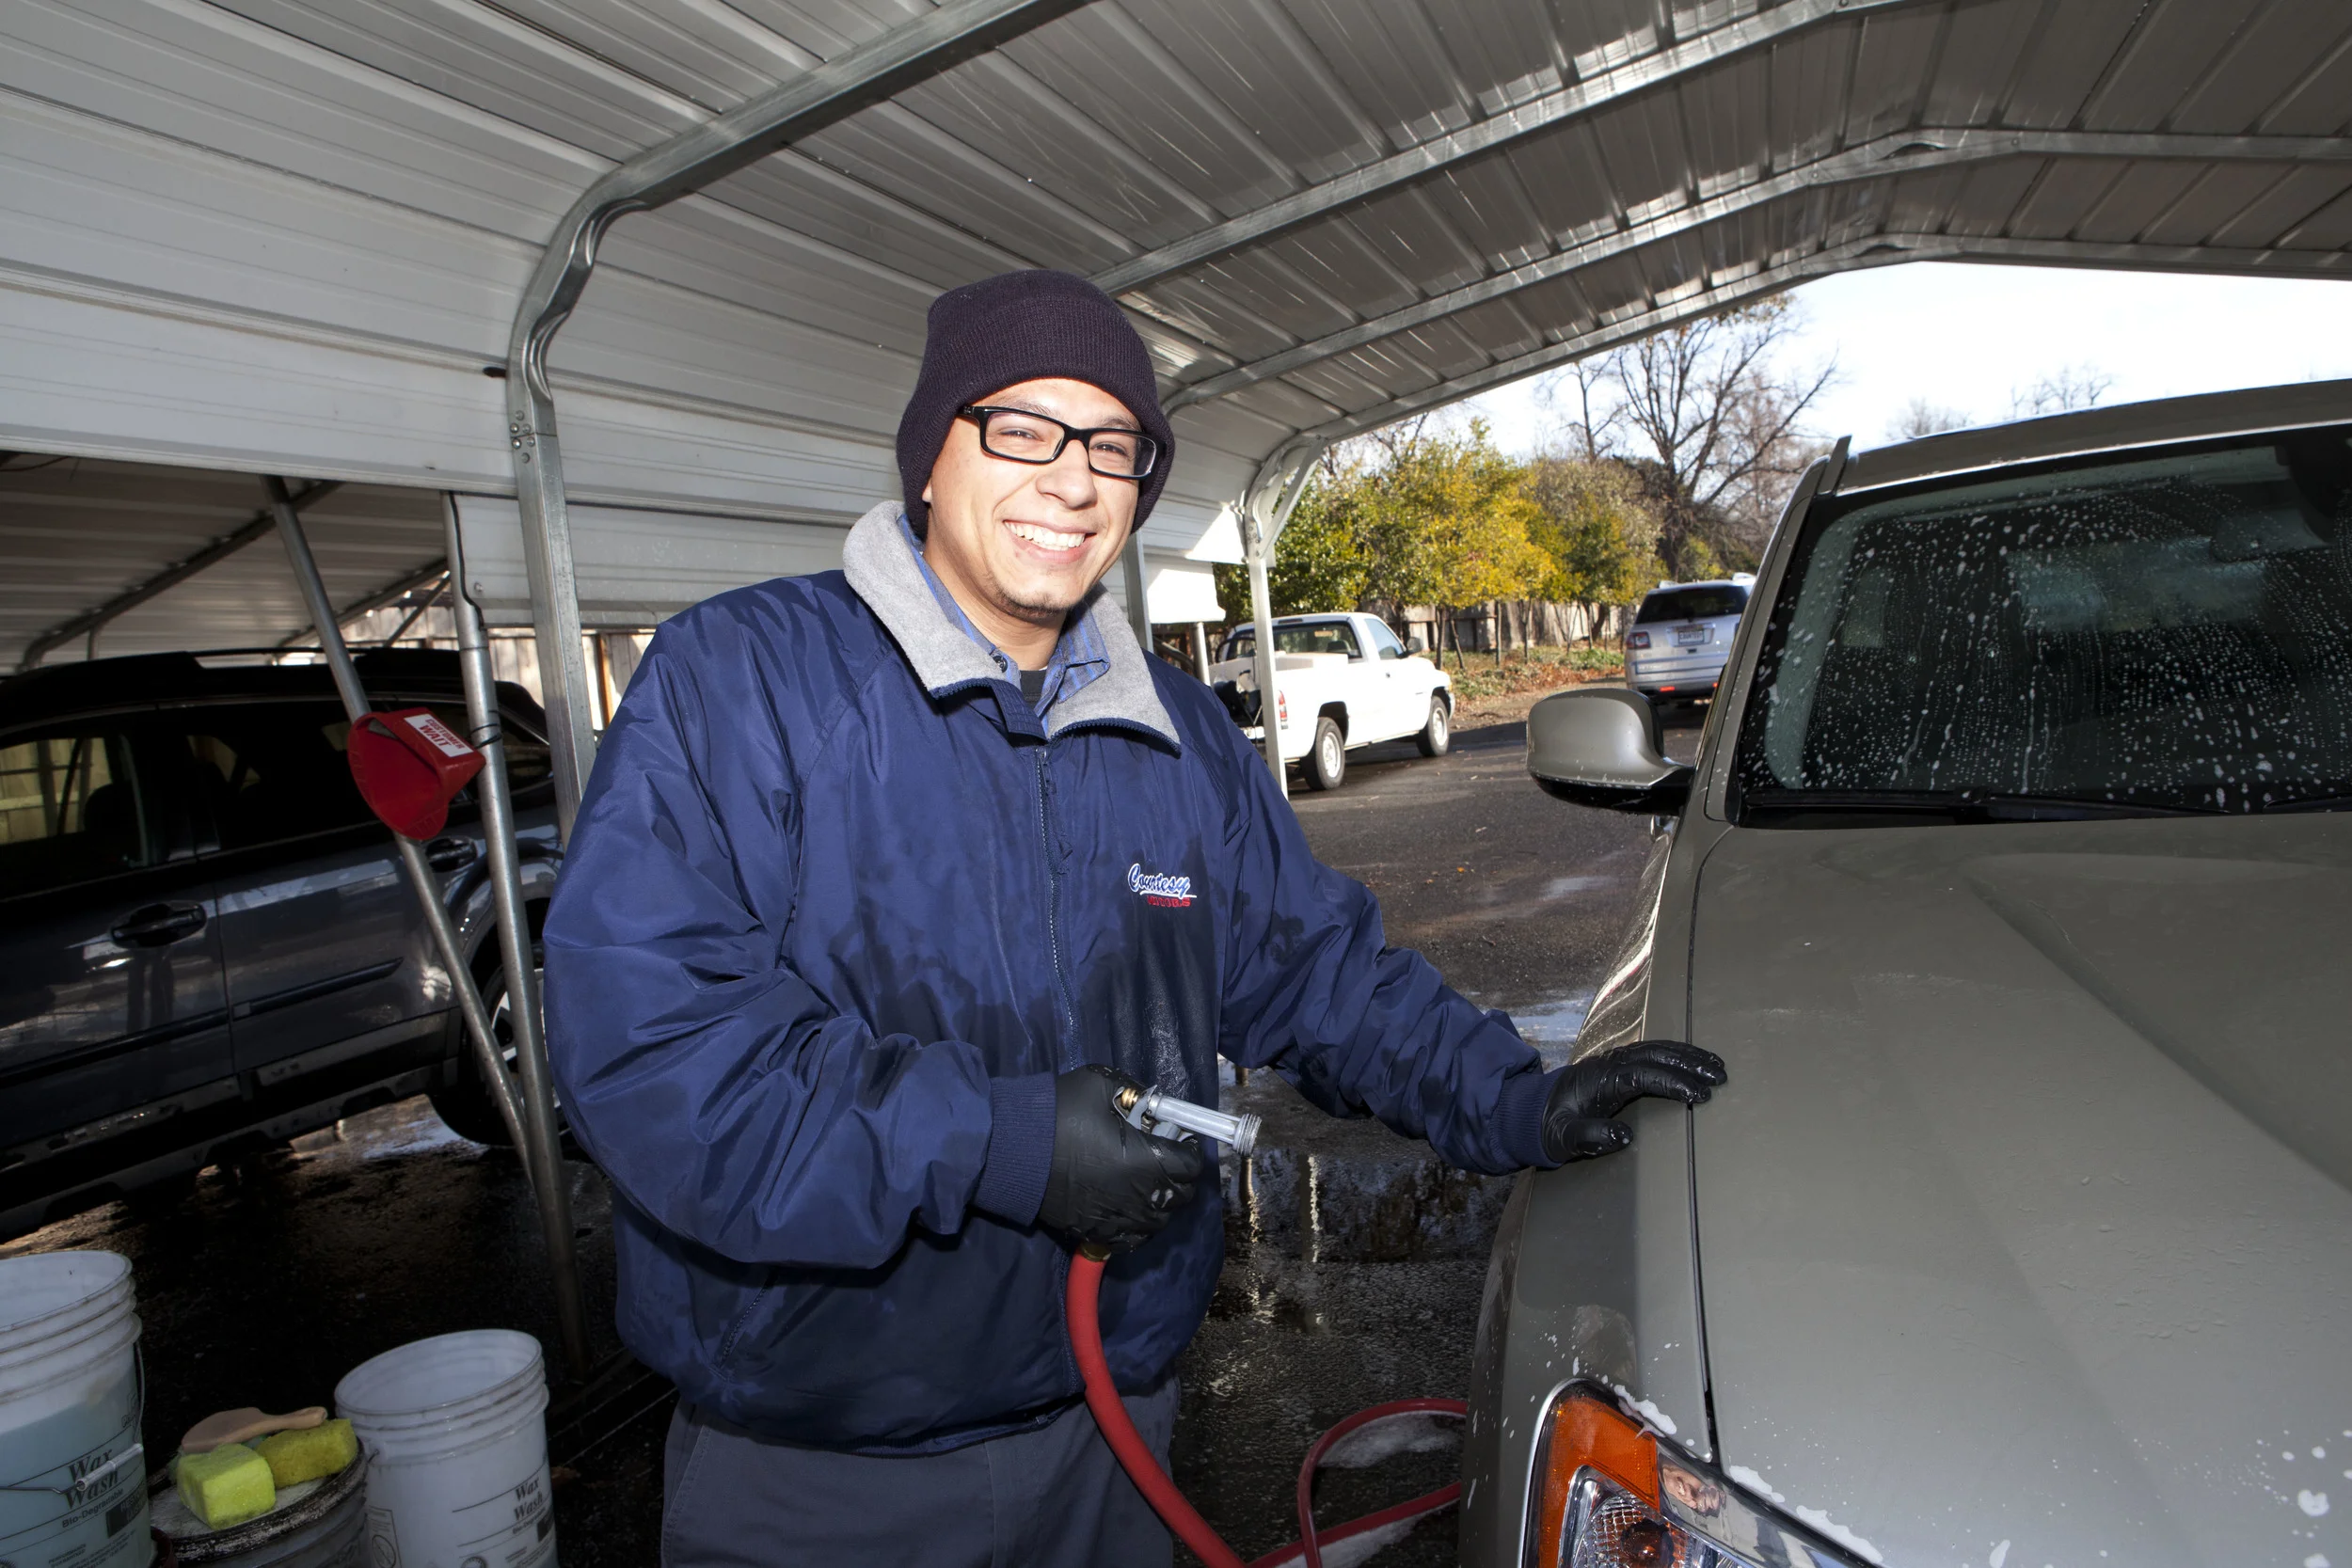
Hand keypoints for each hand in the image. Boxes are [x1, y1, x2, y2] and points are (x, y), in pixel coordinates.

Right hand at [1039, 1066, 1207, 1251]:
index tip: (1179, 1139)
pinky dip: (1139, 1227)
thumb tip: (1151, 1101)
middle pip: (1180, 1197)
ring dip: (1160, 1203)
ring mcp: (1117, 1218)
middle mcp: (1139, 1196)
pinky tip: (1129, 1208)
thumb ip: (1133, 1090)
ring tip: (1146, 1184)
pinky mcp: (1094, 1231)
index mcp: (1146, 1160)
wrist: (1010, 1149)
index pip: (1190, 1165)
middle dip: (1178, 1177)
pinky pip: (1132, 1239)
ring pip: (1159, 1222)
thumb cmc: (1057, 1113)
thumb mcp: (1099, 1083)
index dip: (1189, 1150)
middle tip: (1164, 1159)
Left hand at [1541, 1040, 1726, 1161]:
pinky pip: (1650, 1053)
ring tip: (1716, 1065)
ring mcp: (1612, 1062)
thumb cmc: (1548, 1129)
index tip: (1700, 1095)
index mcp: (1599, 1081)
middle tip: (1720, 1076)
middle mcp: (1608, 1065)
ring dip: (1686, 1055)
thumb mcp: (1563, 1139)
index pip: (1644, 1076)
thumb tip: (1624, 1136)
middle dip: (1689, 1064)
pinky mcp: (1615, 1065)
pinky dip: (1674, 1055)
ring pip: (1655, 1050)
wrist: (1527, 1113)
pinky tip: (1691, 1061)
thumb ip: (1589, 1137)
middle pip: (1655, 1055)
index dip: (1673, 1083)